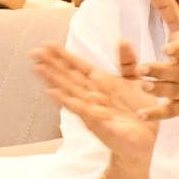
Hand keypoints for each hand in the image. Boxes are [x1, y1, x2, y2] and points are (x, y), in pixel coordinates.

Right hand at [32, 42, 159, 166]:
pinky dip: (67, 101)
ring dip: (54, 80)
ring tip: (38, 68)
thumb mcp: (135, 81)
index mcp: (101, 84)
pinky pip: (82, 109)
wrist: (144, 139)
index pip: (79, 67)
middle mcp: (92, 95)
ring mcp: (92, 109)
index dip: (64, 56)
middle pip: (69, 77)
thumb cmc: (137, 111)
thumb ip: (126, 61)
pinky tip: (53, 92)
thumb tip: (121, 39)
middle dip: (52, 65)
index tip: (48, 44)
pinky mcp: (98, 122)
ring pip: (70, 91)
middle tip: (34, 51)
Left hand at [135, 0, 178, 124]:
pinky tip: (142, 113)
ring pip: (173, 91)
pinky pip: (172, 111)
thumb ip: (166, 8)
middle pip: (176, 71)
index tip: (168, 48)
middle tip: (142, 69)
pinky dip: (158, 113)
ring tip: (144, 87)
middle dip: (161, 71)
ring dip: (159, 90)